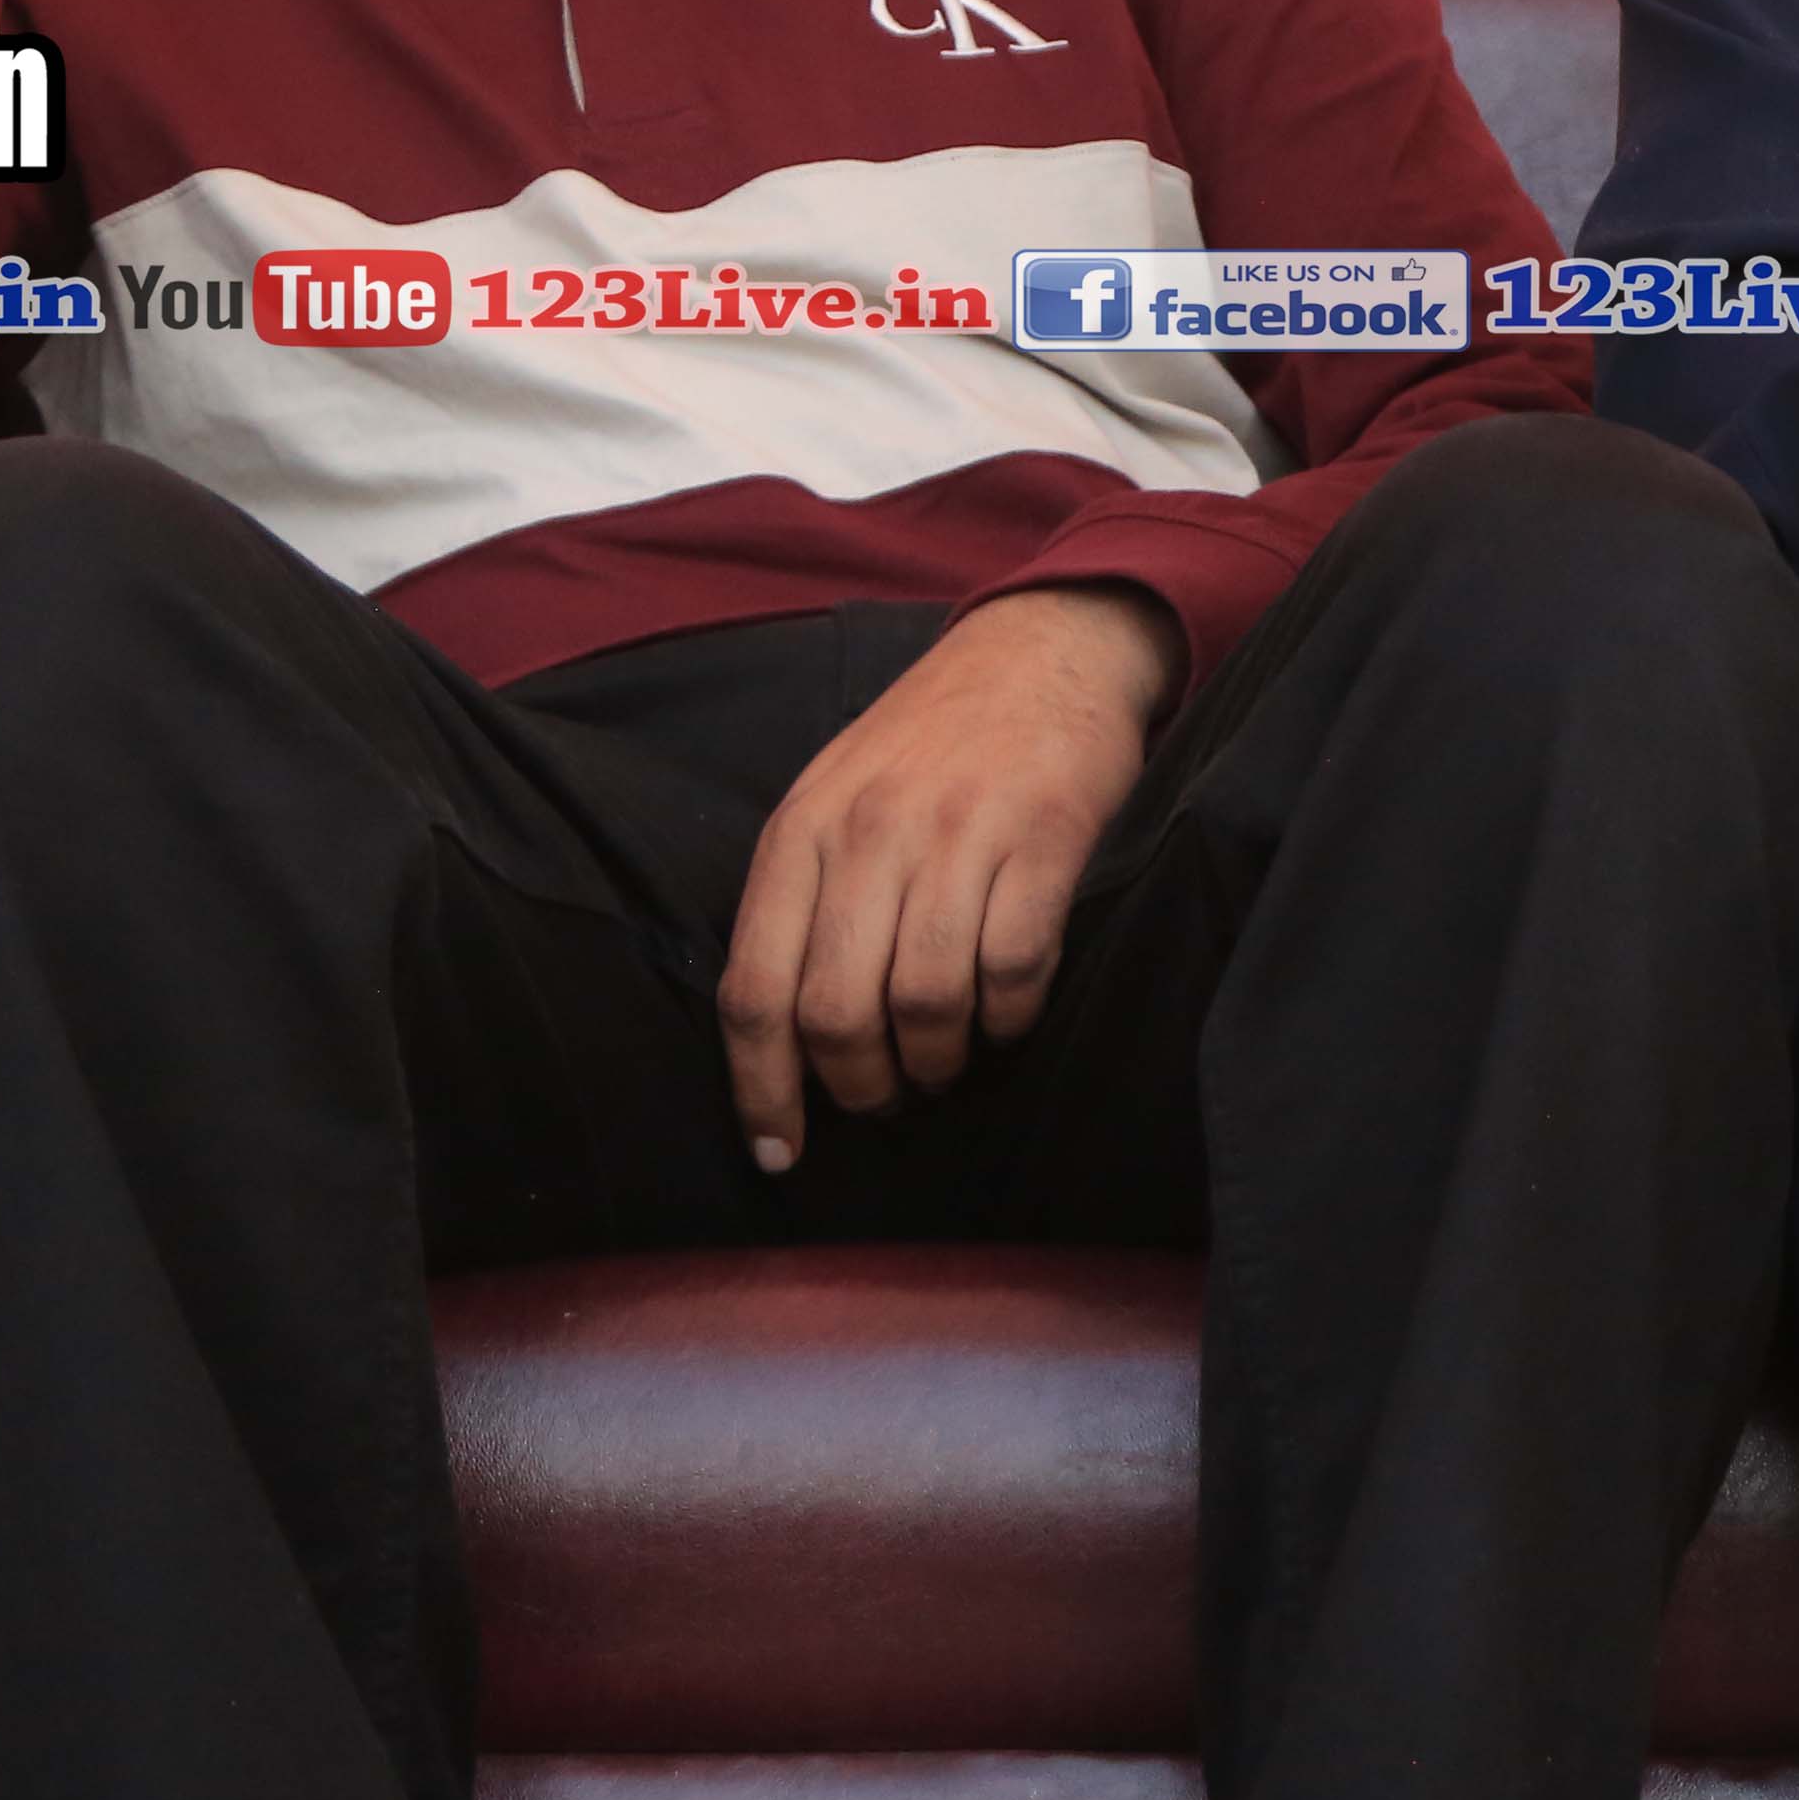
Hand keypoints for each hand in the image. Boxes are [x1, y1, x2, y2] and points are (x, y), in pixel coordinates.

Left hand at [717, 583, 1175, 1171]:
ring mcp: (958, 836)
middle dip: (861, 1086)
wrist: (1044, 647)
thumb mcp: (834, 796)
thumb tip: (788, 1041)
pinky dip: (1010, 1018)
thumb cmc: (932, 741)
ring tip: (949, 1060)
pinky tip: (1010, 1011)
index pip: (753, 991)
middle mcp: (868, 834)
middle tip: (888, 1097)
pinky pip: (1012, 972)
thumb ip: (803, 898)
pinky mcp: (1044, 841)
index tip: (780, 1152)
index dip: (761, 1091)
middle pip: (835, 1014)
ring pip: (925, 1005)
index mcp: (800, 830)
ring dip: (938, 1063)